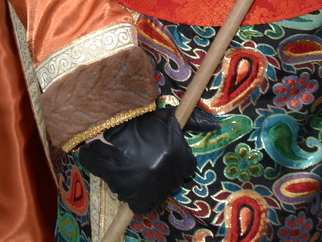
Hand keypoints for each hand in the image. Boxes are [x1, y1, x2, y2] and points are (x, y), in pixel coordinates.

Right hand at [77, 108, 195, 213]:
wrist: (106, 125)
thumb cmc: (139, 120)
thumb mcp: (167, 118)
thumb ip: (193, 121)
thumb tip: (214, 125)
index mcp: (180, 157)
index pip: (187, 169)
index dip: (176, 162)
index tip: (165, 156)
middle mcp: (168, 174)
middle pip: (173, 182)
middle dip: (163, 173)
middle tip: (149, 161)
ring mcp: (151, 186)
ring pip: (157, 193)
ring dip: (149, 185)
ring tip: (137, 168)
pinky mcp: (134, 196)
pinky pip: (142, 205)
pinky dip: (136, 197)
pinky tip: (130, 181)